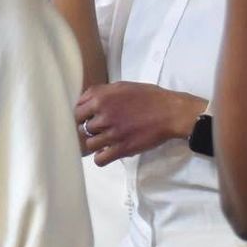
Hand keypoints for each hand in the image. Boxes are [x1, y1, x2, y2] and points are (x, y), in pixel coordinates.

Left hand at [76, 82, 207, 166]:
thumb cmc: (148, 97)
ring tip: (104, 141)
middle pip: (81, 127)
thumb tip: (86, 101)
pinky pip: (100, 159)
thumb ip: (102, 92)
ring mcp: (111, 133)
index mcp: (101, 98)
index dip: (81, 115)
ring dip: (95, 143)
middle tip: (98, 129)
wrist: (170, 112)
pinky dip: (101, 158)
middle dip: (88, 129)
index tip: (87, 118)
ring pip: (89, 144)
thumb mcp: (122, 86)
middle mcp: (103, 115)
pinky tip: (107, 152)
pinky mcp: (122, 149)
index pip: (76, 110)